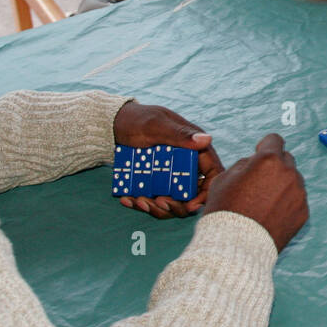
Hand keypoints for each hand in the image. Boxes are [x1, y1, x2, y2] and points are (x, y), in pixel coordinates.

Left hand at [113, 101, 222, 217]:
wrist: (115, 124)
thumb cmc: (138, 119)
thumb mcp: (157, 126)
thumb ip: (180, 134)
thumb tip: (206, 139)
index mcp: (195, 149)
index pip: (212, 174)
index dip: (206, 193)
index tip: (190, 205)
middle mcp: (185, 165)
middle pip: (192, 194)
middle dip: (177, 205)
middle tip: (158, 202)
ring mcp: (170, 175)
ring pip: (173, 201)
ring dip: (158, 207)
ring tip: (138, 200)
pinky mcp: (155, 182)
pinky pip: (154, 199)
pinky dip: (142, 204)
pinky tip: (127, 199)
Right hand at [201, 133, 307, 250]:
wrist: (236, 246)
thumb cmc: (226, 210)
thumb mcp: (224, 178)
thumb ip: (244, 164)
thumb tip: (255, 162)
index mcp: (269, 160)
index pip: (275, 140)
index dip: (265, 145)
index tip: (260, 152)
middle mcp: (289, 173)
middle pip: (286, 159)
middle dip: (274, 166)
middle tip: (259, 182)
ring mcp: (299, 193)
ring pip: (293, 180)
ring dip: (282, 184)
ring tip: (263, 202)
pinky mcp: (304, 212)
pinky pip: (297, 200)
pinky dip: (287, 203)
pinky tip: (271, 214)